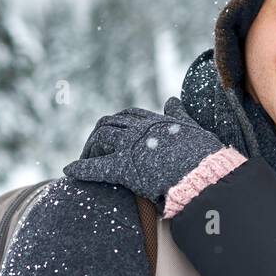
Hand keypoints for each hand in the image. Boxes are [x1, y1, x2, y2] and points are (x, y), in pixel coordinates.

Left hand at [63, 98, 226, 209]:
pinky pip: (97, 166)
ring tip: (84, 159)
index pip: (130, 115)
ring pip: (101, 137)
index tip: (113, 134)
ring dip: (89, 147)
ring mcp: (132, 147)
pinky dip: (81, 168)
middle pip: (110, 123)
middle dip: (99, 135)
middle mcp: (141, 130)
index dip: (118, 123)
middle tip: (94, 150)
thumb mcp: (194, 129)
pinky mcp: (125, 167)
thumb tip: (171, 100)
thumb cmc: (206, 157)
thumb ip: (180, 115)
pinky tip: (69, 171)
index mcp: (157, 122)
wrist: (206, 175)